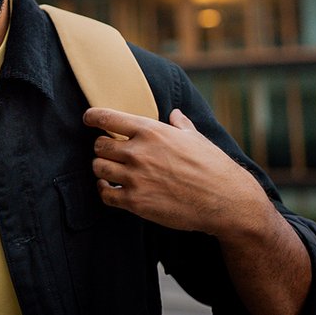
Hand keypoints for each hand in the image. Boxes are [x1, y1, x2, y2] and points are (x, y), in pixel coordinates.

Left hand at [83, 107, 268, 236]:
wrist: (227, 201)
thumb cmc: (213, 166)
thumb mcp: (195, 138)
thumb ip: (179, 125)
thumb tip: (175, 114)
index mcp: (151, 131)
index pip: (107, 117)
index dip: (93, 117)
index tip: (88, 119)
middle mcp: (138, 152)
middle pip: (99, 145)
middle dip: (102, 148)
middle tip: (110, 152)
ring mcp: (135, 177)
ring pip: (98, 168)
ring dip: (102, 168)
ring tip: (111, 170)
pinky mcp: (136, 201)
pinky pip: (105, 194)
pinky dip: (104, 190)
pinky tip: (110, 188)